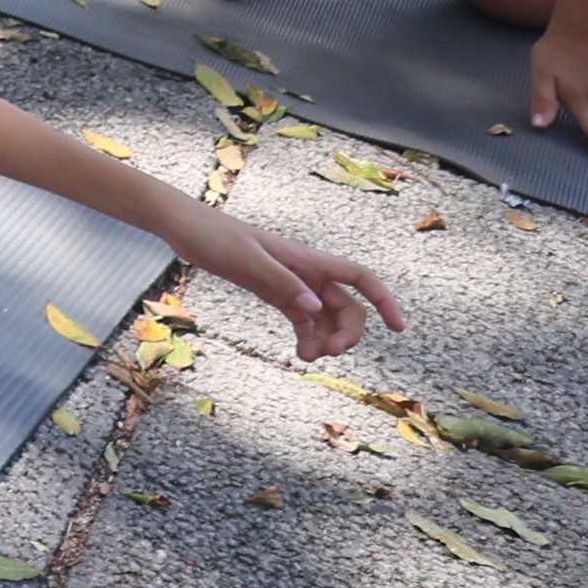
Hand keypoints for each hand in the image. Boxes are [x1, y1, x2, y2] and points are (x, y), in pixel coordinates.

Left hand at [183, 214, 404, 359]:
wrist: (188, 229)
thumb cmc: (216, 236)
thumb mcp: (246, 260)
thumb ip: (281, 282)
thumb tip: (315, 308)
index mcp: (308, 259)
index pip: (360, 277)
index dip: (384, 300)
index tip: (399, 328)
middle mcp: (306, 272)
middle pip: (347, 306)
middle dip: (347, 332)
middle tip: (327, 353)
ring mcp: (292, 284)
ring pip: (326, 317)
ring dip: (325, 339)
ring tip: (306, 358)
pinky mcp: (276, 293)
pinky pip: (303, 319)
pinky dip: (307, 337)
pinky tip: (301, 352)